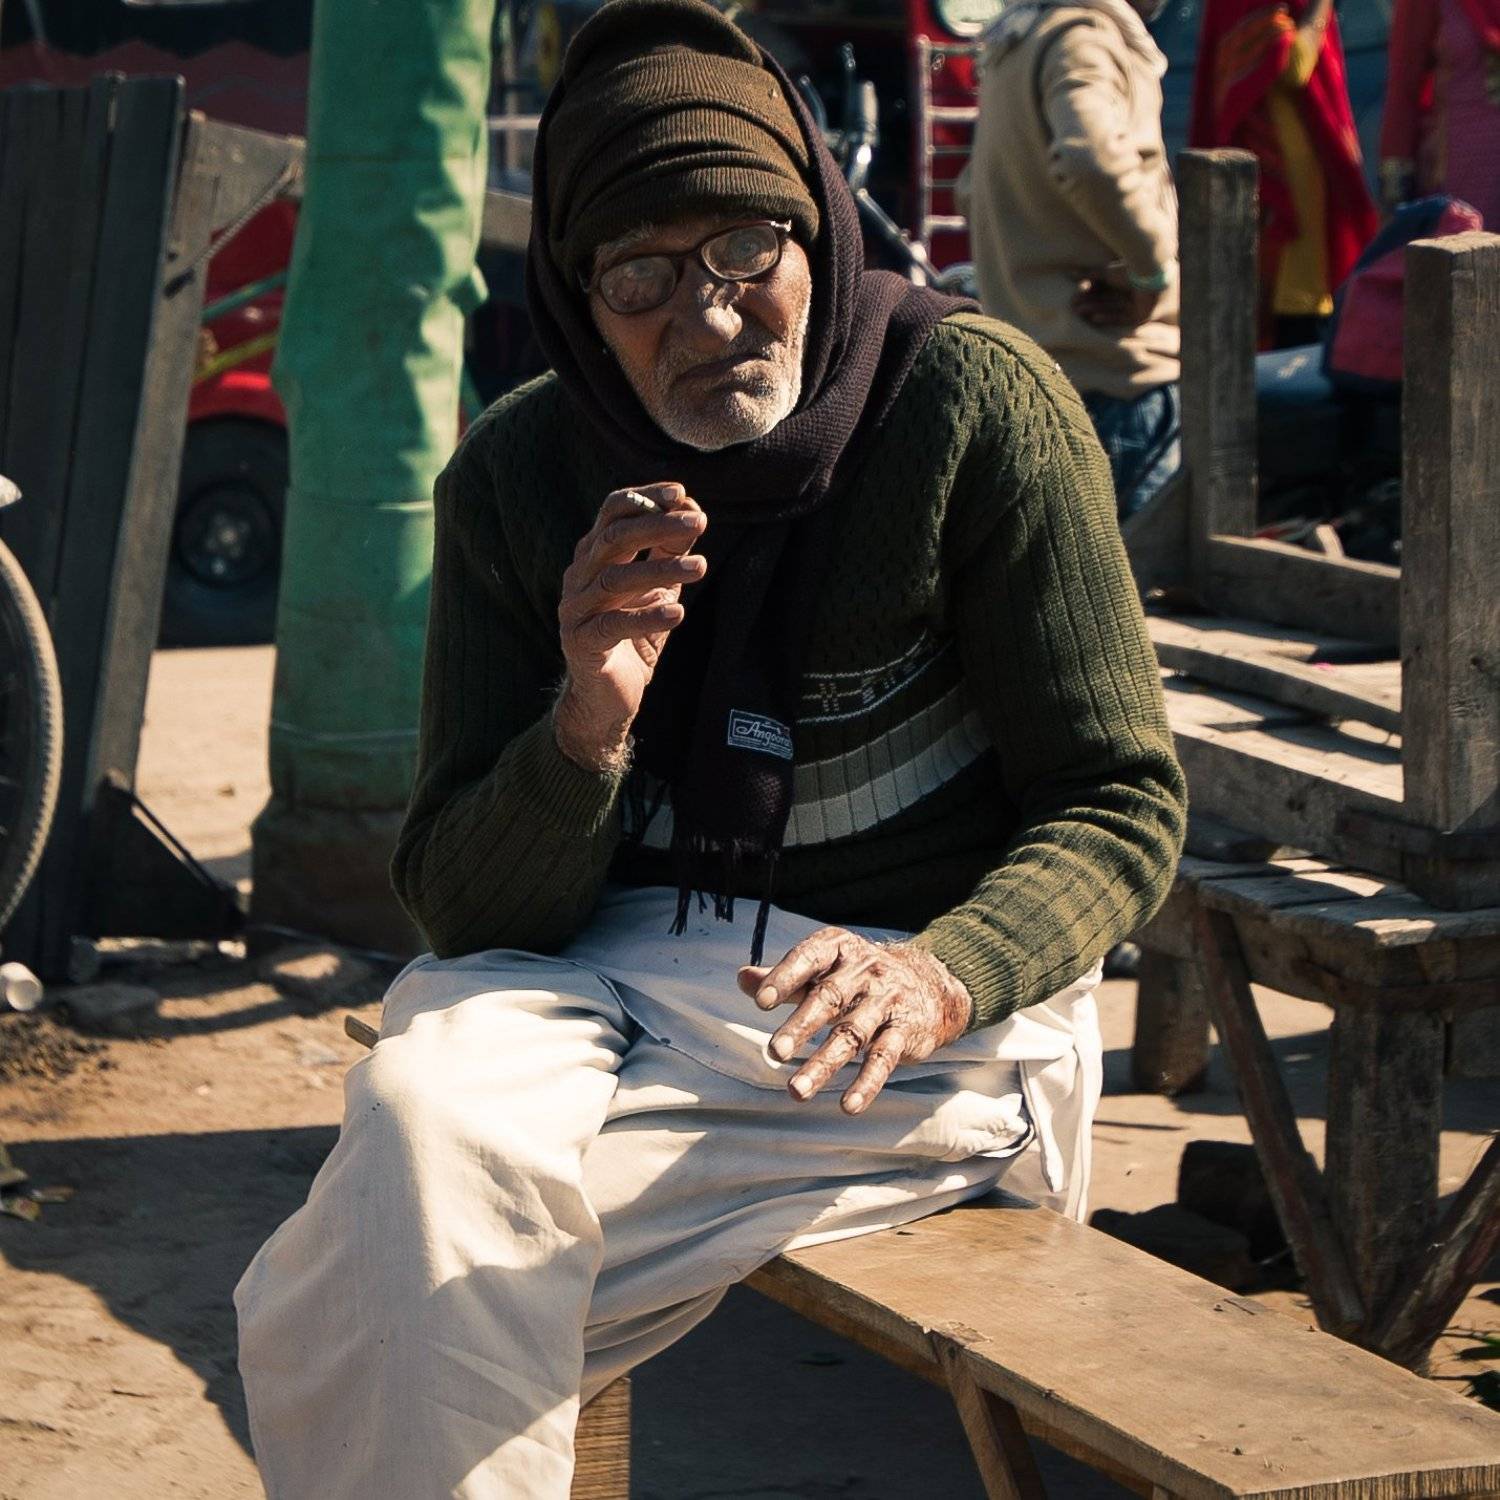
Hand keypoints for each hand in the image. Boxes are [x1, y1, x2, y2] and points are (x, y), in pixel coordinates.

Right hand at [555, 483, 706, 771]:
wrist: (605, 696)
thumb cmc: (631, 635)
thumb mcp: (656, 588)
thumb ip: (668, 552)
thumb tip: (694, 513)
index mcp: (594, 555)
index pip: (613, 512)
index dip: (645, 498)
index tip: (682, 493)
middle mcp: (579, 576)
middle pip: (613, 538)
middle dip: (657, 525)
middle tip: (699, 522)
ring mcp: (575, 609)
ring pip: (615, 579)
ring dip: (661, 570)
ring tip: (701, 568)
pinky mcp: (581, 643)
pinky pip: (613, 625)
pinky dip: (645, 617)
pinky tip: (676, 613)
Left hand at [737, 929, 973, 1114]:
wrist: (929, 985)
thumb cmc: (860, 978)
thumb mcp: (825, 969)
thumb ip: (786, 977)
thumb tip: (742, 978)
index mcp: (840, 948)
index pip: (809, 958)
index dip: (785, 978)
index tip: (760, 1002)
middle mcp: (865, 970)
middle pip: (830, 998)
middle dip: (801, 1026)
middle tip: (775, 1052)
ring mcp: (887, 1001)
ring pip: (853, 1034)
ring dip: (824, 1064)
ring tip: (796, 1091)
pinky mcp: (906, 1031)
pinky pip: (884, 1058)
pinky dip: (867, 1083)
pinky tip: (847, 1106)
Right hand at [1073, 265, 1161, 328]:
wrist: (1148, 273)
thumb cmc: (1127, 270)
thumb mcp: (1105, 273)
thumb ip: (1089, 274)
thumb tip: (1070, 273)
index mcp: (1124, 283)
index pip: (1104, 292)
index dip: (1089, 296)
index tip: (1075, 299)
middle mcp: (1130, 295)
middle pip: (1107, 302)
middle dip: (1090, 304)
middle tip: (1075, 308)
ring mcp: (1136, 306)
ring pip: (1112, 310)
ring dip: (1096, 311)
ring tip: (1081, 312)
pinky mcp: (1140, 316)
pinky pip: (1122, 319)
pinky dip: (1108, 318)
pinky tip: (1095, 318)